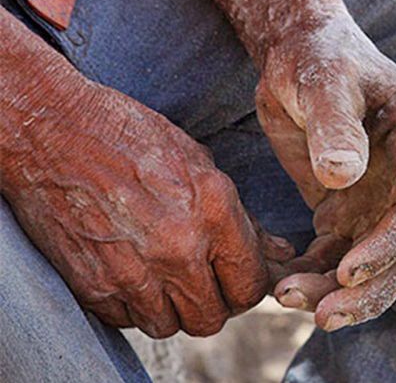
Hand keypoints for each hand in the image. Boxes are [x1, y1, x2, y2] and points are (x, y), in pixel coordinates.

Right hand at [0, 62, 292, 337]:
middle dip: (212, 303)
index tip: (236, 279)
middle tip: (202, 283)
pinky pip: (127, 320)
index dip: (247, 287)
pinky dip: (132, 306)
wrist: (53, 130)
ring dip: (171, 308)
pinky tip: (130, 271)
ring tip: (163, 276)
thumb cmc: (132, 138)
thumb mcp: (201, 165)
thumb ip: (244, 220)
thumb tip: (280, 254)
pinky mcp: (94, 285)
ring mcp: (134, 271)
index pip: (250, 284)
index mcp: (214, 211)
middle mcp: (179, 247)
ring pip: (170, 326)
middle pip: (212, 317)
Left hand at [257, 12, 395, 330]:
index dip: (388, 245)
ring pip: (375, 260)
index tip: (347, 271)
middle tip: (322, 314)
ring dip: (340, 289)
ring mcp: (384, 193)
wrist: (298, 50)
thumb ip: (334, 126)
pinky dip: (318, 274)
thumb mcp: (322, 80)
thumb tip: (341, 177)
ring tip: (289, 299)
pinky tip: (287, 282)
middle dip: (369, 287)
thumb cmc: (315, 54)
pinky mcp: (353, 205)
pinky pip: (341, 253)